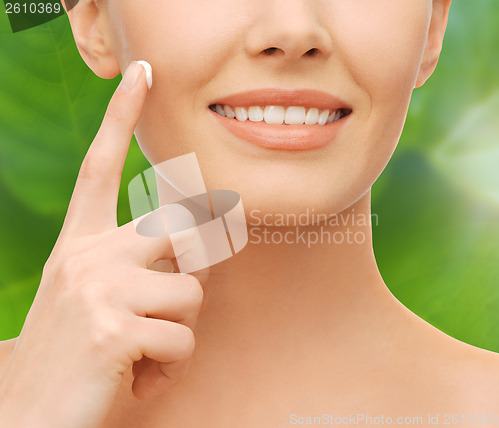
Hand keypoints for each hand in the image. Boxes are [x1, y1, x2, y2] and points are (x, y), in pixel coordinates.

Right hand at [0, 61, 204, 427]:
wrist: (30, 415)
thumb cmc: (79, 352)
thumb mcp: (102, 297)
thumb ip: (141, 263)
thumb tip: (202, 247)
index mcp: (80, 243)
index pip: (101, 166)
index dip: (120, 115)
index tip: (141, 73)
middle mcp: (86, 254)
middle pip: (180, 229)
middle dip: (196, 261)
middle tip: (173, 292)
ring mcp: (97, 288)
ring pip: (192, 292)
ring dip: (180, 330)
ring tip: (143, 351)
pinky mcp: (111, 328)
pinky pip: (184, 340)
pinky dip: (171, 367)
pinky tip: (138, 377)